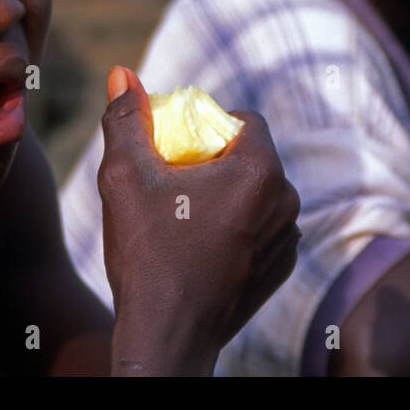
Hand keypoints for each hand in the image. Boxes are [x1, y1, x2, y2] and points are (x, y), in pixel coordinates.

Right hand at [97, 66, 300, 372]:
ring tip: (182, 216)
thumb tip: (122, 72)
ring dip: (227, 194)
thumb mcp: (124, 177)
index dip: (208, 126)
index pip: (243, 120)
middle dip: (215, 160)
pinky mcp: (280, 269)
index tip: (176, 150)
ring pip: (256, 194)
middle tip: (172, 183)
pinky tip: (198, 245)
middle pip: (251, 157)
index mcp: (260, 170)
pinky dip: (236, 228)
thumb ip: (125, 119)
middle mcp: (287, 201)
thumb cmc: (146, 254)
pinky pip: (260, 229)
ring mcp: (288, 239)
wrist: (167, 337)